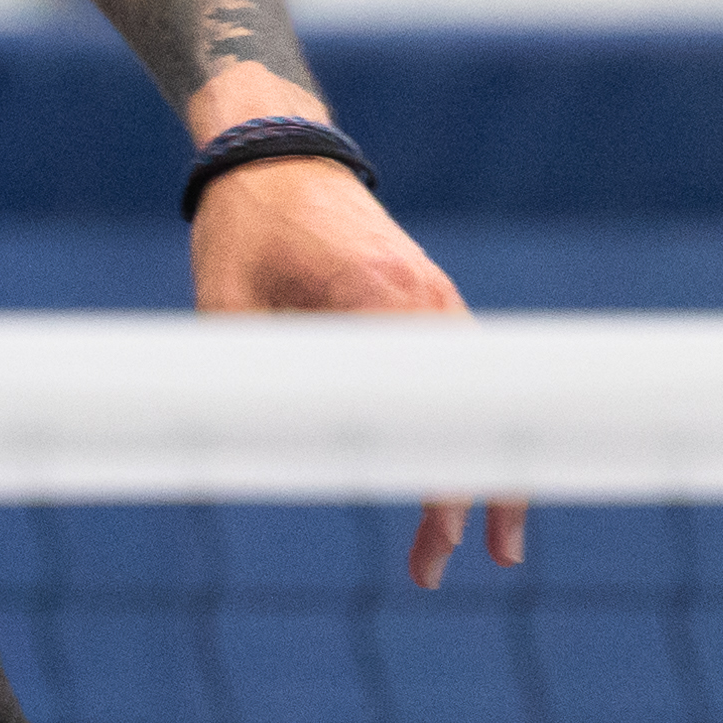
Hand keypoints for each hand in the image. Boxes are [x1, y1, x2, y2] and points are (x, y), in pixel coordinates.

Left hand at [188, 152, 525, 584]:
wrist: (273, 152)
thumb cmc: (242, 230)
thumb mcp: (227, 308)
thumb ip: (253, 381)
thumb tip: (268, 467)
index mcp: (376, 296)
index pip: (427, 409)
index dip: (438, 483)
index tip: (437, 543)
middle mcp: (424, 298)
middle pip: (469, 413)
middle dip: (469, 495)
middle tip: (432, 570)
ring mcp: (435, 298)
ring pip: (478, 400)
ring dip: (482, 469)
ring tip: (494, 549)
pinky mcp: (429, 300)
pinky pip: (463, 380)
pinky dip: (471, 429)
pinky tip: (472, 477)